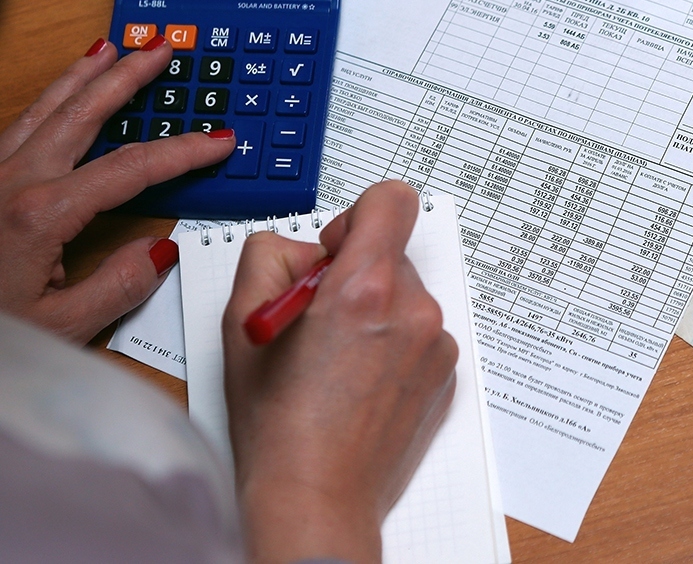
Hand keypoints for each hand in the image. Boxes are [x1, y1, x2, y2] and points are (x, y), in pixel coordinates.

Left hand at [0, 36, 235, 341]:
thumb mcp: (60, 327)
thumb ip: (117, 287)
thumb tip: (159, 251)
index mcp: (40, 214)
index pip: (132, 168)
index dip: (183, 150)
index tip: (217, 140)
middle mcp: (11, 183)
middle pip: (84, 114)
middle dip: (128, 76)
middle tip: (161, 48)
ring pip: (43, 109)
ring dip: (81, 75)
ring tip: (109, 49)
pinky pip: (16, 127)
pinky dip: (45, 102)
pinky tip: (54, 100)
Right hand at [223, 181, 457, 563]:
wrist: (317, 494)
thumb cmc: (278, 422)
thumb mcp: (243, 320)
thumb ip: (272, 258)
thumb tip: (306, 248)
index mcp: (365, 287)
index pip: (393, 200)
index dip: (358, 217)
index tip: (336, 249)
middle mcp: (412, 309)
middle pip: (391, 253)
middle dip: (355, 274)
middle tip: (318, 320)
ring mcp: (436, 342)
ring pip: (405, 295)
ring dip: (376, 310)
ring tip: (336, 360)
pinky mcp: (447, 371)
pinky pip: (420, 332)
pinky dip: (394, 343)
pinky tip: (360, 380)